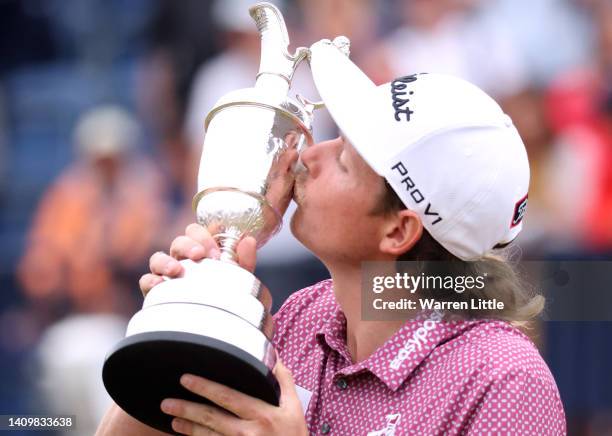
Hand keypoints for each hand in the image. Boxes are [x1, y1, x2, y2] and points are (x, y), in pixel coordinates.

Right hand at [139, 223, 256, 296]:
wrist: (214, 326)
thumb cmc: (224, 297)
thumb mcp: (238, 279)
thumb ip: (245, 260)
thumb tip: (248, 240)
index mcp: (200, 252)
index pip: (197, 232)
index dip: (205, 235)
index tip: (216, 250)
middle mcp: (182, 260)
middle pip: (179, 241)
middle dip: (189, 244)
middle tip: (200, 256)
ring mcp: (166, 275)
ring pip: (158, 257)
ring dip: (166, 261)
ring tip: (177, 270)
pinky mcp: (155, 292)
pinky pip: (146, 280)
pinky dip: (150, 280)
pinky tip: (160, 285)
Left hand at [160, 358, 307, 435]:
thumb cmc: (294, 434)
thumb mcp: (294, 406)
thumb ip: (282, 379)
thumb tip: (273, 354)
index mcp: (262, 414)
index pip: (228, 397)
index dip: (205, 387)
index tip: (186, 379)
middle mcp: (249, 432)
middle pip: (211, 418)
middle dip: (186, 408)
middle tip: (167, 402)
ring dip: (187, 427)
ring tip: (172, 418)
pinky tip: (186, 435)